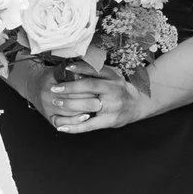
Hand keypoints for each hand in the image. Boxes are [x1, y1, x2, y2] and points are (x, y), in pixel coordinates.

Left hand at [11, 59, 141, 132]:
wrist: (137, 104)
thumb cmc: (118, 88)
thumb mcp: (111, 75)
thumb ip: (95, 71)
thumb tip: (71, 66)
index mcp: (113, 77)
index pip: (95, 71)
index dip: (80, 68)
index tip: (66, 67)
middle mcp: (114, 90)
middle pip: (89, 87)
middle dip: (70, 88)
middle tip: (54, 89)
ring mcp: (113, 107)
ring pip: (88, 106)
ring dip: (69, 105)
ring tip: (56, 103)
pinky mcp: (110, 121)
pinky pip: (90, 126)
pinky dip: (75, 127)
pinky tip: (62, 127)